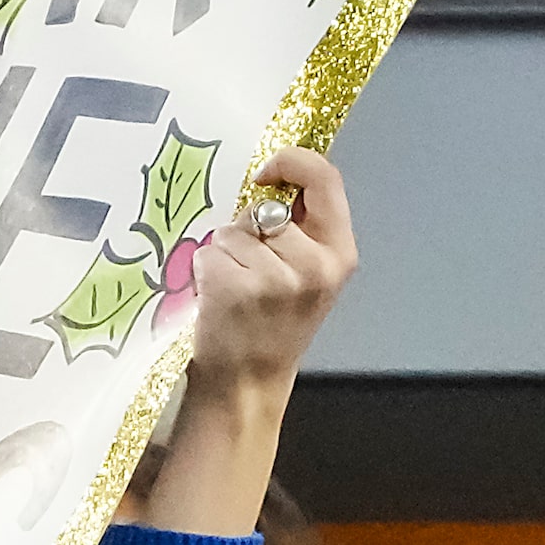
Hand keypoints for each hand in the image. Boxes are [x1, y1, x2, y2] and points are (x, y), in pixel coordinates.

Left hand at [142, 148, 358, 537]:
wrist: (248, 383)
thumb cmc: (272, 325)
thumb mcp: (308, 276)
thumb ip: (303, 229)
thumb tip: (273, 179)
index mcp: (340, 255)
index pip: (326, 180)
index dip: (292, 161)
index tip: (264, 173)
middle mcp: (315, 264)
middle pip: (266, 209)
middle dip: (247, 230)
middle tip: (250, 273)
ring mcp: (276, 278)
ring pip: (232, 230)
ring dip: (223, 253)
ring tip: (234, 290)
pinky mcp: (236, 287)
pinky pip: (209, 252)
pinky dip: (204, 270)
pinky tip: (216, 299)